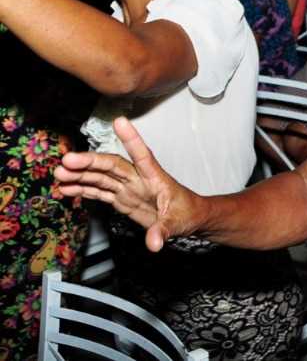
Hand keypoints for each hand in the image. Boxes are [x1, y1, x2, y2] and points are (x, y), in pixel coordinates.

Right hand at [54, 117, 200, 252]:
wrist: (188, 218)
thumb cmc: (188, 213)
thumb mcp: (179, 223)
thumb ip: (164, 230)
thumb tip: (153, 243)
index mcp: (155, 177)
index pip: (142, 154)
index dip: (132, 138)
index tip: (119, 121)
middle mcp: (138, 179)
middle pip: (112, 165)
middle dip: (90, 162)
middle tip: (67, 161)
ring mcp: (128, 188)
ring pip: (102, 177)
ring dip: (81, 175)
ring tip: (59, 174)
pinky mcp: (122, 199)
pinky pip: (100, 192)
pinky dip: (83, 190)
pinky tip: (66, 188)